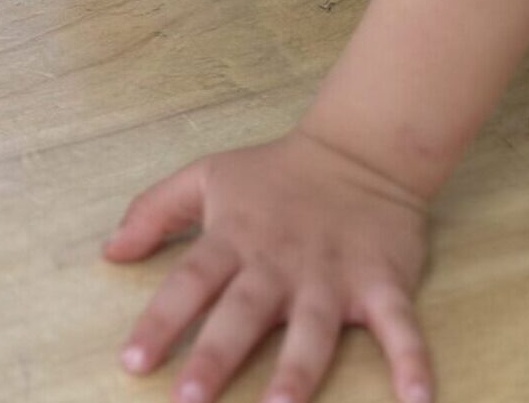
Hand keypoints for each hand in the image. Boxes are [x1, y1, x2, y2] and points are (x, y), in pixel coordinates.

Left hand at [104, 129, 432, 402]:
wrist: (358, 151)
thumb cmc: (273, 174)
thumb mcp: (205, 176)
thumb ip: (154, 211)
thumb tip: (108, 251)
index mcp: (234, 239)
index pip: (189, 281)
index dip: (159, 321)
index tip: (132, 362)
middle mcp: (279, 263)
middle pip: (242, 313)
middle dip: (215, 356)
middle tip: (188, 401)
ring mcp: (333, 275)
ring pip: (313, 329)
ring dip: (298, 371)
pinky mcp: (383, 283)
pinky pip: (401, 328)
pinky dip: (413, 363)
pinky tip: (419, 402)